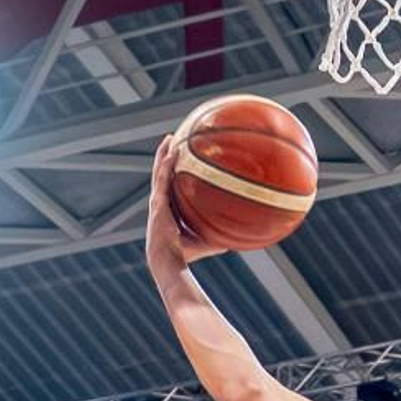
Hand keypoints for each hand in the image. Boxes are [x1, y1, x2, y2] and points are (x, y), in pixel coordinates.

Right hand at [146, 135, 225, 272]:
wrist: (169, 262)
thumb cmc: (186, 255)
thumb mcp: (207, 240)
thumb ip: (221, 233)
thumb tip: (243, 233)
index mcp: (168, 210)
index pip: (169, 186)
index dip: (170, 172)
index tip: (177, 158)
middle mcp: (160, 203)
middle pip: (161, 174)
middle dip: (164, 156)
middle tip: (172, 140)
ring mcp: (157, 203)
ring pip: (158, 172)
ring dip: (163, 154)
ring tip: (169, 138)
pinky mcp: (158, 204)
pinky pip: (162, 180)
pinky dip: (166, 166)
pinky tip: (172, 152)